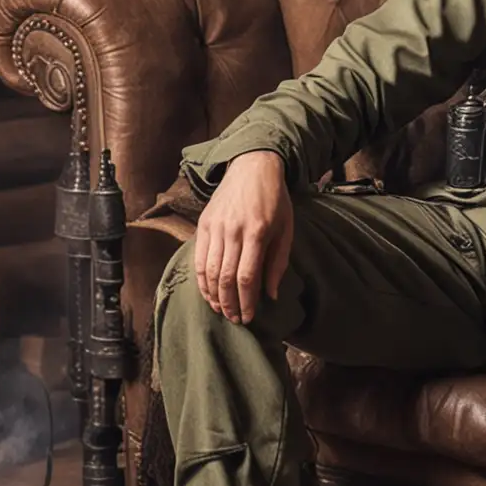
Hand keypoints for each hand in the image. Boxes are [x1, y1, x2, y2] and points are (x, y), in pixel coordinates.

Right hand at [194, 150, 292, 323]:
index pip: (247, 276)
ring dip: (213, 295)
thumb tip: (271, 295)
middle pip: (226, 277)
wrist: (253, 166)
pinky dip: (201, 279)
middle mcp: (233, 230)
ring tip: (221, 310)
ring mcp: (216, 226)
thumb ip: (278, 263)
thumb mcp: (286, 229)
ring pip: (209, 270)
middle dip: (229, 303)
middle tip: (234, 319)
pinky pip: (199, 258)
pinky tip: (207, 292)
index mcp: (257, 232)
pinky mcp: (204, 223)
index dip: (246, 301)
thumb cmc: (275, 199)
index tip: (248, 317)